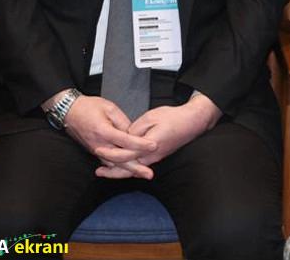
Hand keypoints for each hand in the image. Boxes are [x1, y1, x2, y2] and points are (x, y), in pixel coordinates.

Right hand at [63, 95, 157, 178]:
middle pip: (120, 159)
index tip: (154, 146)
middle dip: (136, 167)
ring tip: (143, 174)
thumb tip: (133, 133)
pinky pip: (108, 162)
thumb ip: (122, 121)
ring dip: (129, 170)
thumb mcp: (109, 108)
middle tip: (150, 174)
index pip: (126, 141)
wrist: (70, 112)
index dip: (141, 144)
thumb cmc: (89, 107)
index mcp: (104, 131)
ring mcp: (96, 150)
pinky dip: (119, 168)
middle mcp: (99, 145)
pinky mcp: (95, 152)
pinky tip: (129, 171)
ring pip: (114, 164)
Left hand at [95, 94, 221, 177]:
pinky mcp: (158, 156)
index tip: (98, 150)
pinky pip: (141, 165)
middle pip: (129, 168)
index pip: (126, 154)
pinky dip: (130, 167)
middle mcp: (152, 156)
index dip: (110, 153)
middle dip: (112, 171)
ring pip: (134, 169)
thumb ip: (135, 129)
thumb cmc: (172, 117)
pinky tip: (123, 164)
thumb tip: (124, 137)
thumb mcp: (151, 117)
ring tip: (106, 171)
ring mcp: (156, 158)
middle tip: (98, 172)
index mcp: (149, 146)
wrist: (192, 122)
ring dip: (119, 171)